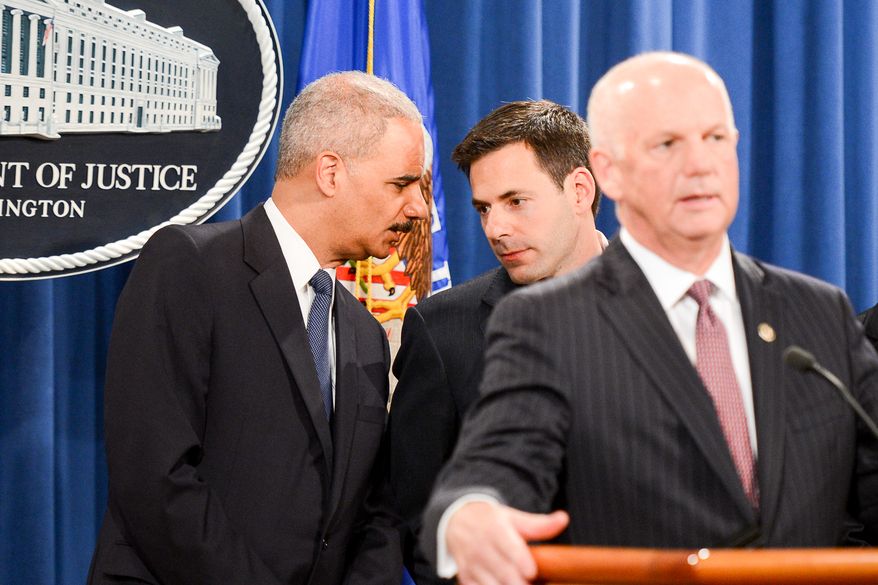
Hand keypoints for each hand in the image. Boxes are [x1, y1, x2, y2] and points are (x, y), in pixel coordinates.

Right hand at [446, 501, 568, 584]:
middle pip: (504, 573)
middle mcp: (482, 549)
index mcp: (496, 531)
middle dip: (520, 583)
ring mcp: (473, 565)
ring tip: (523, 584)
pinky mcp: (466, 578)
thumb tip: (563, 519)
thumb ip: (539, 524)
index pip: (510, 549)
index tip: (532, 572)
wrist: (457, 521)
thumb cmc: (492, 522)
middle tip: (534, 583)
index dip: (522, 562)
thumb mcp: (513, 518)